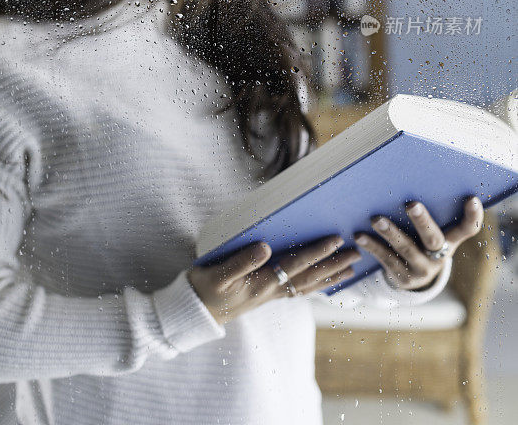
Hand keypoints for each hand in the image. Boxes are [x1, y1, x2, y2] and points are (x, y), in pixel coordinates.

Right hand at [187, 235, 361, 324]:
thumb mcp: (217, 275)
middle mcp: (271, 291)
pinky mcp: (267, 296)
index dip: (316, 252)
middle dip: (334, 265)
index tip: (335, 240)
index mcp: (261, 283)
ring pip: (307, 286)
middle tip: (357, 253)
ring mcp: (270, 295)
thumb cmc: (204, 289)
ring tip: (351, 269)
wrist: (195, 313)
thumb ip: (241, 261)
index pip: (295, 265)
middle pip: (309, 277)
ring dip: (330, 277)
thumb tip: (266, 247)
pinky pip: (297, 290)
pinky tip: (324, 281)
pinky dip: (315, 285)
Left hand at [353, 195, 483, 290]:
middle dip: (422, 222)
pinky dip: (372, 246)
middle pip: (433, 239)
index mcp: (450, 241)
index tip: (471, 198)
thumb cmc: (422, 241)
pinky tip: (359, 235)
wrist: (414, 278)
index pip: (467, 230)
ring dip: (390, 233)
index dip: (472, 216)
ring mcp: (420, 268)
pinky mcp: (402, 276)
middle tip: (412, 205)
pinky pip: (386, 259)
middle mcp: (438, 256)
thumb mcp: (431, 231)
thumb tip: (407, 178)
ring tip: (375, 219)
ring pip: (406, 248)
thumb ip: (428, 212)